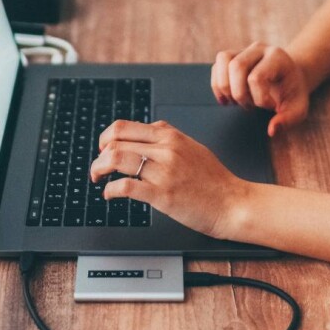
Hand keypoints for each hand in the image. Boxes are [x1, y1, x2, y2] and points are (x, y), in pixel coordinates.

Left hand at [89, 120, 249, 238]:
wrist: (232, 203)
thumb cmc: (214, 179)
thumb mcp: (192, 146)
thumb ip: (169, 136)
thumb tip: (149, 129)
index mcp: (170, 135)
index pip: (124, 126)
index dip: (106, 138)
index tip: (103, 149)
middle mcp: (165, 149)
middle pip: (115, 142)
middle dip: (99, 155)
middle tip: (97, 168)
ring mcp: (163, 171)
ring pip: (116, 159)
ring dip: (98, 169)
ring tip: (98, 179)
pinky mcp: (162, 194)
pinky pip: (125, 186)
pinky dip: (110, 191)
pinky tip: (110, 195)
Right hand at [211, 42, 309, 135]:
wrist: (289, 78)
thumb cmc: (292, 94)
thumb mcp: (298, 108)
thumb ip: (288, 120)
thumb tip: (271, 130)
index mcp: (277, 57)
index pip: (257, 77)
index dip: (260, 99)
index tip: (271, 107)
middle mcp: (259, 49)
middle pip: (236, 66)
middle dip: (239, 93)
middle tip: (250, 106)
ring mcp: (244, 50)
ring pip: (223, 60)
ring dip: (225, 86)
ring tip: (235, 101)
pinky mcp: (232, 57)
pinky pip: (216, 66)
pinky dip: (217, 85)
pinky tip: (227, 99)